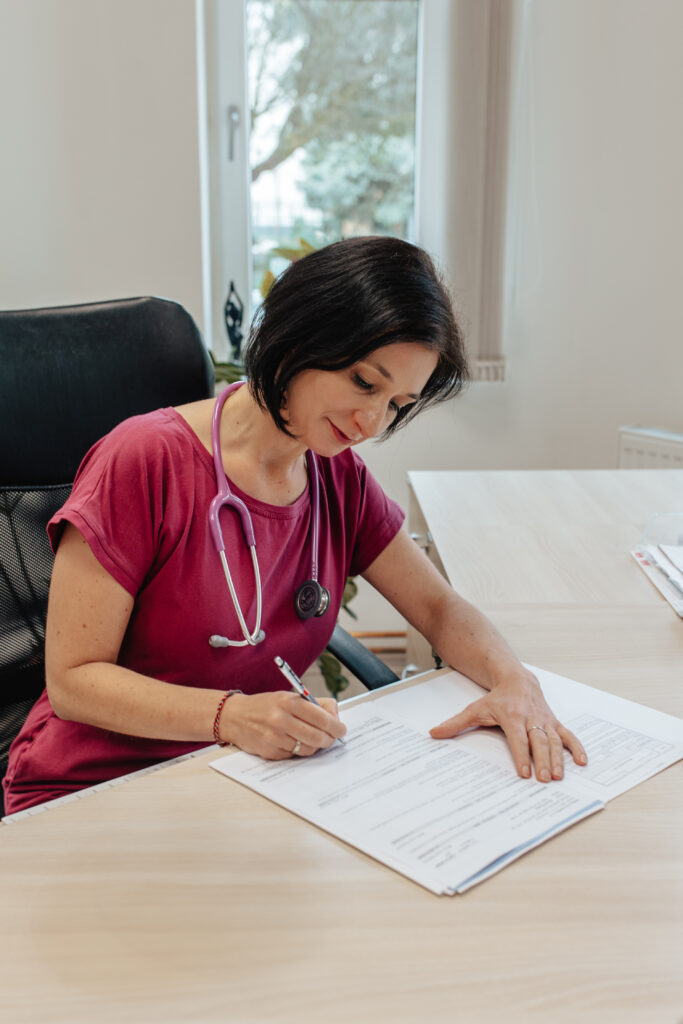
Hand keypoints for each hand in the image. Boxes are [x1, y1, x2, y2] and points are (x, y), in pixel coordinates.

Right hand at [219, 691, 345, 758]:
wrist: (234, 716)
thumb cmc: (266, 705)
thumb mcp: (289, 696)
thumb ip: (315, 704)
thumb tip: (335, 718)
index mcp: (290, 702)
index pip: (323, 719)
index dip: (337, 727)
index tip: (342, 730)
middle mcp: (281, 720)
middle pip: (318, 737)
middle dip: (329, 740)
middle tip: (332, 738)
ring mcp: (275, 738)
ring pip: (308, 749)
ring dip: (315, 746)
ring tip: (314, 740)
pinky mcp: (270, 752)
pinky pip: (294, 755)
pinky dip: (298, 750)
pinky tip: (294, 742)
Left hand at [429, 668, 586, 782]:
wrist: (517, 679)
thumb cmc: (496, 698)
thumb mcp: (475, 709)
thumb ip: (456, 724)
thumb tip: (434, 733)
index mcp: (512, 716)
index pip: (518, 739)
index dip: (521, 755)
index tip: (524, 773)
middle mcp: (531, 717)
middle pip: (538, 741)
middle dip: (542, 760)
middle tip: (545, 779)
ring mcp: (545, 720)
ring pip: (554, 740)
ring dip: (558, 758)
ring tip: (559, 776)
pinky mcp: (554, 721)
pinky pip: (568, 735)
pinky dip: (576, 747)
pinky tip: (582, 762)